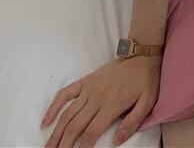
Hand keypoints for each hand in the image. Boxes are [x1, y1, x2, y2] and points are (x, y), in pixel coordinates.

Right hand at [40, 55, 161, 147]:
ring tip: (48, 147)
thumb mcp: (147, 101)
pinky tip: (46, 122)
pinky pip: (65, 93)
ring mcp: (89, 88)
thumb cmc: (146, 80)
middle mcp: (97, 97)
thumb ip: (133, 122)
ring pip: (67, 113)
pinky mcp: (85, 81)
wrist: (141, 54)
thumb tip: (116, 141)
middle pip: (75, 126)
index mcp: (112, 104)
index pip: (92, 131)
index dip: (83, 147)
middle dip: (64, 144)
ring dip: (56, 132)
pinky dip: (54, 107)